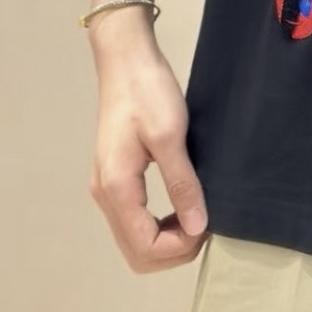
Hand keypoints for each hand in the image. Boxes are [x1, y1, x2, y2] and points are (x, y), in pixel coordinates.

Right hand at [89, 45, 209, 272]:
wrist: (126, 59)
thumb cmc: (147, 90)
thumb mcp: (170, 135)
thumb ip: (181, 183)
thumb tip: (196, 226)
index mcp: (116, 187)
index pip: (144, 246)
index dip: (178, 247)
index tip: (206, 225)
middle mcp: (104, 194)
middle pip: (136, 251)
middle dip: (172, 250)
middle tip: (203, 224)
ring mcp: (106, 186)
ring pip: (133, 238)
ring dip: (165, 239)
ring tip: (195, 215)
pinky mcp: (113, 176)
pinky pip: (133, 218)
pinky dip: (156, 224)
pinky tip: (179, 204)